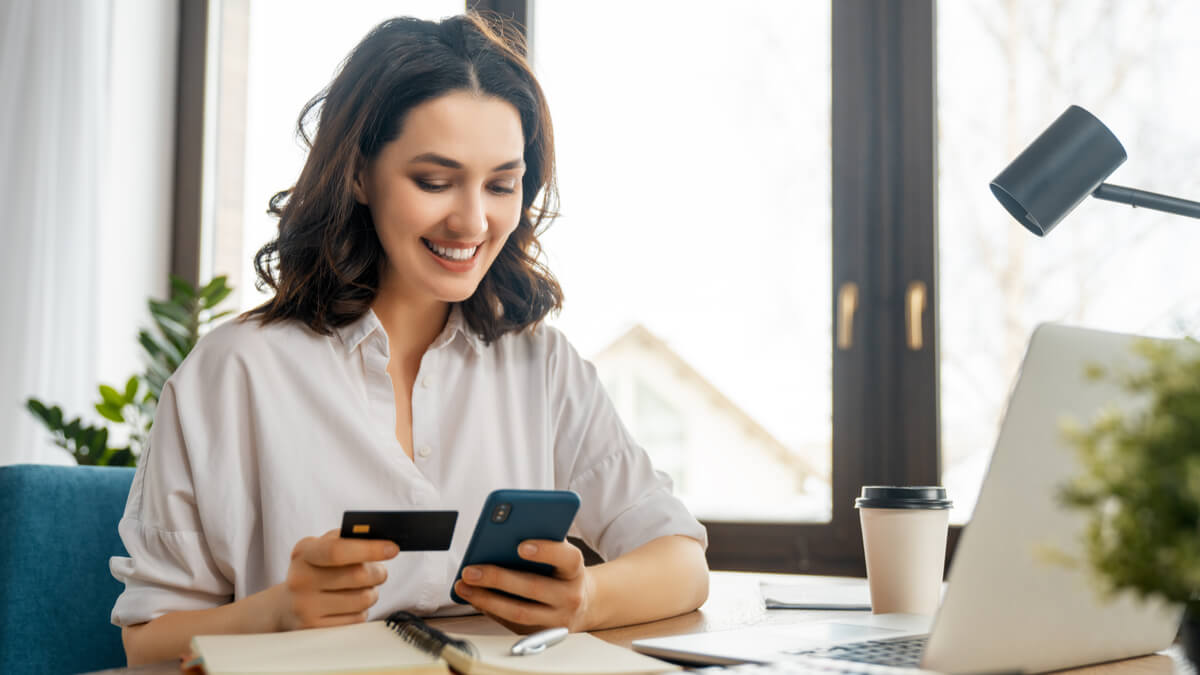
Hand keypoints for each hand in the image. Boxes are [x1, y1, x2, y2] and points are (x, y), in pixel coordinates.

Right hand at [276, 529, 398, 630]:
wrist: (287, 605)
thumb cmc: (316, 569)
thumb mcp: (322, 547)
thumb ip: (348, 539)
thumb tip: (381, 541)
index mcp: (303, 553)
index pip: (337, 550)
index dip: (369, 548)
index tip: (393, 548)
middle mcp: (299, 580)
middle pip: (357, 576)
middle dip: (378, 572)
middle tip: (380, 571)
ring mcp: (305, 608)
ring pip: (363, 599)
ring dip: (372, 592)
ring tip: (363, 588)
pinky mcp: (316, 630)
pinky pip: (358, 619)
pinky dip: (362, 610)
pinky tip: (350, 605)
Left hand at [453, 539, 593, 632]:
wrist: (583, 604)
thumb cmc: (563, 572)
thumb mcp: (561, 554)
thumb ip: (544, 540)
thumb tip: (505, 532)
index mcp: (575, 571)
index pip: (566, 558)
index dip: (546, 551)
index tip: (521, 545)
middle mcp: (570, 597)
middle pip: (533, 588)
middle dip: (498, 578)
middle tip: (470, 570)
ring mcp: (556, 620)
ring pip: (519, 612)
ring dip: (487, 599)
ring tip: (464, 586)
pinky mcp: (541, 635)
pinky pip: (512, 624)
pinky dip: (490, 610)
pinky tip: (475, 598)